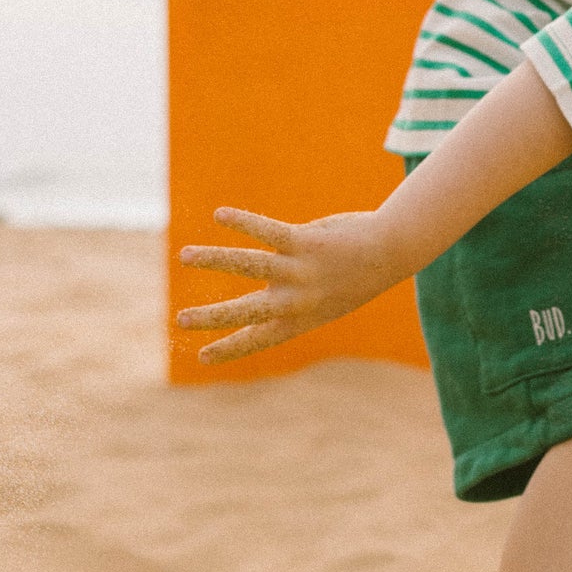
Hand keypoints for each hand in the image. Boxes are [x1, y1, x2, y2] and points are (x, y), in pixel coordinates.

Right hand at [176, 207, 401, 362]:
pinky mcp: (306, 242)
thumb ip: (291, 298)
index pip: (258, 338)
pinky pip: (268, 231)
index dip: (229, 349)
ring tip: (184, 255)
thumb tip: (260, 290)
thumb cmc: (355, 276)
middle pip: (247, 311)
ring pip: (250, 266)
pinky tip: (220, 214)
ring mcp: (301, 271)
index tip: (200, 358)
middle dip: (212, 317)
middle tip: (179, 320)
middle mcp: (298, 300)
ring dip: (214, 259)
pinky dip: (243, 222)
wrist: (392, 252)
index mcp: (301, 319)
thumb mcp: (325, 299)